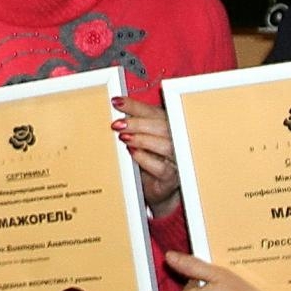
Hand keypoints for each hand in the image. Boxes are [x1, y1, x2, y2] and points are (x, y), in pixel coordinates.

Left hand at [113, 96, 179, 215]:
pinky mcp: (171, 177)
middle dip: (137, 123)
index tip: (116, 102)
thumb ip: (131, 125)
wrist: (155, 187)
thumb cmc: (148, 159)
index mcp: (167, 125)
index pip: (153, 111)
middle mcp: (175, 140)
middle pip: (162, 126)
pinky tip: (132, 153)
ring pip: (165, 145)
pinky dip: (145, 159)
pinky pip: (161, 167)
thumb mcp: (139, 139)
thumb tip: (113, 111)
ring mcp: (176, 159)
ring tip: (123, 138)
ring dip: (142, 139)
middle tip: (117, 124)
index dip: (135, 106)